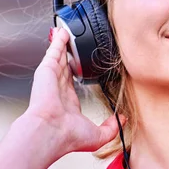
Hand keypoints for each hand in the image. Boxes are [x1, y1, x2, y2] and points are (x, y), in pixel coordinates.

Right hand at [24, 27, 124, 155]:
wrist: (50, 133)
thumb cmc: (68, 137)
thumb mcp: (98, 136)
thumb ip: (112, 127)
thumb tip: (123, 118)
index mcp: (67, 103)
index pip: (72, 83)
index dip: (76, 73)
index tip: (82, 66)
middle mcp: (57, 90)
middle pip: (64, 67)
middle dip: (68, 55)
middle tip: (72, 44)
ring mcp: (50, 79)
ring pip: (58, 57)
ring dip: (62, 45)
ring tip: (67, 32)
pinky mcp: (46, 70)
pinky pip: (53, 51)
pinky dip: (58, 41)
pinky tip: (63, 31)